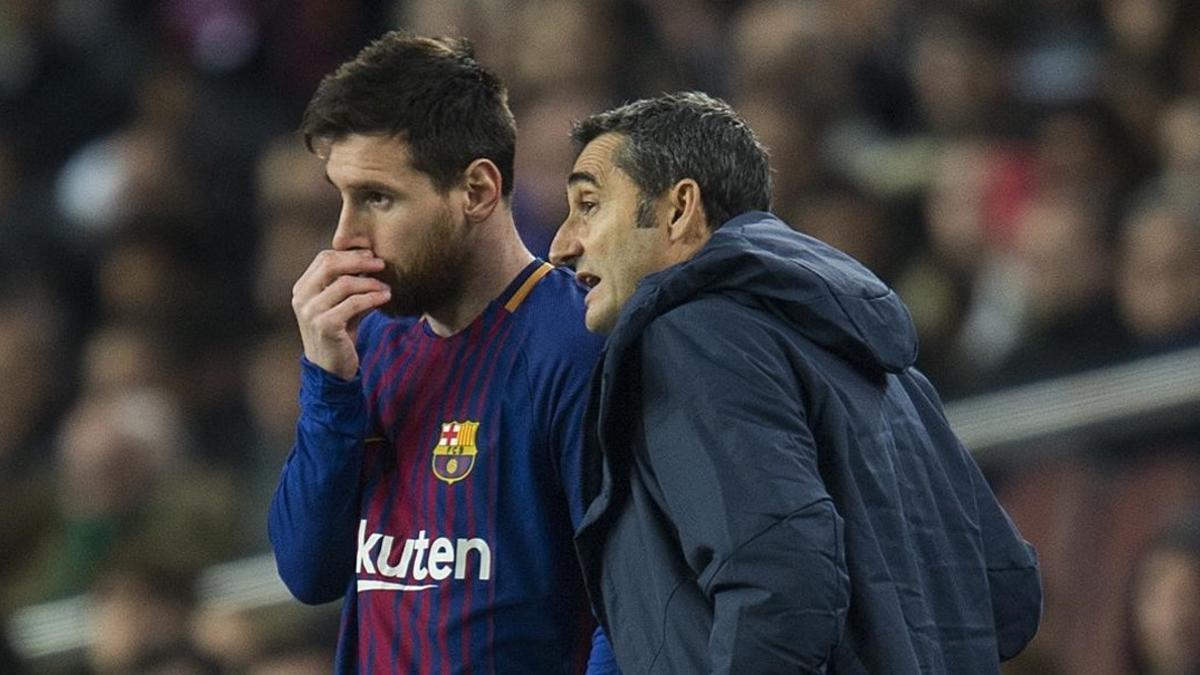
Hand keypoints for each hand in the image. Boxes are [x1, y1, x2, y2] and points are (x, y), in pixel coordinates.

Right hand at [291, 249, 390, 379]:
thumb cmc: (338, 333)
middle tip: (381, 264)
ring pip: (345, 283)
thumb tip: (373, 260)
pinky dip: (372, 298)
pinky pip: (353, 303)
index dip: (350, 254)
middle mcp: (302, 298)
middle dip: (359, 261)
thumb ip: (350, 284)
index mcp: (302, 288)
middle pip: (331, 264)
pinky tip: (386, 297)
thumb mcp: (341, 304)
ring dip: (370, 282)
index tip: (372, 255)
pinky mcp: (325, 326)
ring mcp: (311, 312)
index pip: (324, 258)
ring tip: (386, 286)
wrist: (329, 369)